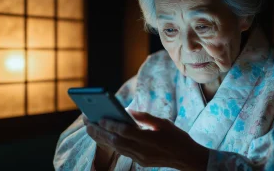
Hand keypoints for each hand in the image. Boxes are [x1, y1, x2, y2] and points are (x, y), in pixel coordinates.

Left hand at [85, 110, 208, 169]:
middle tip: (86, 121)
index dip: (111, 124)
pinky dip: (111, 143)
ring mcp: (140, 158)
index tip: (99, 116)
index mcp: (149, 139)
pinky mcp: (140, 161)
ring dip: (101, 138)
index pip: (124, 132)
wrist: (188, 158)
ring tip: (90, 128)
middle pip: (115, 141)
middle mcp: (142, 150)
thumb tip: (128, 112)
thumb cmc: (178, 137)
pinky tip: (104, 136)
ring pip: (116, 148)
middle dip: (99, 131)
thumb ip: (145, 117)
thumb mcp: (164, 123)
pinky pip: (121, 152)